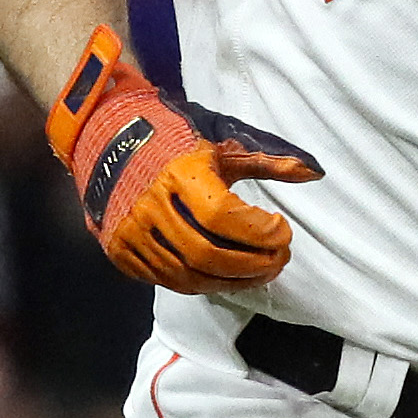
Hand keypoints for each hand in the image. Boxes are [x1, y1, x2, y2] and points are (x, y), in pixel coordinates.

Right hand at [42, 23, 319, 291]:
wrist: (103, 134)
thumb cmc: (170, 135)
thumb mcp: (219, 141)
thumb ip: (266, 160)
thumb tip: (313, 173)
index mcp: (177, 174)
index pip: (223, 218)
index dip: (259, 232)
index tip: (283, 230)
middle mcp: (150, 206)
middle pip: (208, 255)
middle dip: (252, 265)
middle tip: (280, 259)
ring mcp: (130, 233)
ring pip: (187, 275)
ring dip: (232, 281)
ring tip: (260, 272)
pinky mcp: (120, 251)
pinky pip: (166, 280)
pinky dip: (201, 283)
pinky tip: (225, 277)